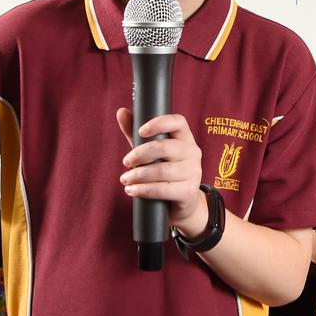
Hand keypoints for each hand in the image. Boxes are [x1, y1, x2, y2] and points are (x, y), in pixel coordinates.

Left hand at [117, 108, 204, 233]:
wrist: (183, 203)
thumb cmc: (164, 172)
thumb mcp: (151, 152)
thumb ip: (136, 134)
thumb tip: (121, 112)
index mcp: (185, 138)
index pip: (178, 122)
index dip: (159, 123)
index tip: (140, 131)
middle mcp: (193, 152)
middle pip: (165, 147)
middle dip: (140, 154)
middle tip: (126, 162)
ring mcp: (193, 172)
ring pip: (162, 170)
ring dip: (138, 175)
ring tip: (125, 179)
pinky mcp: (189, 191)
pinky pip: (164, 190)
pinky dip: (144, 190)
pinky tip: (132, 190)